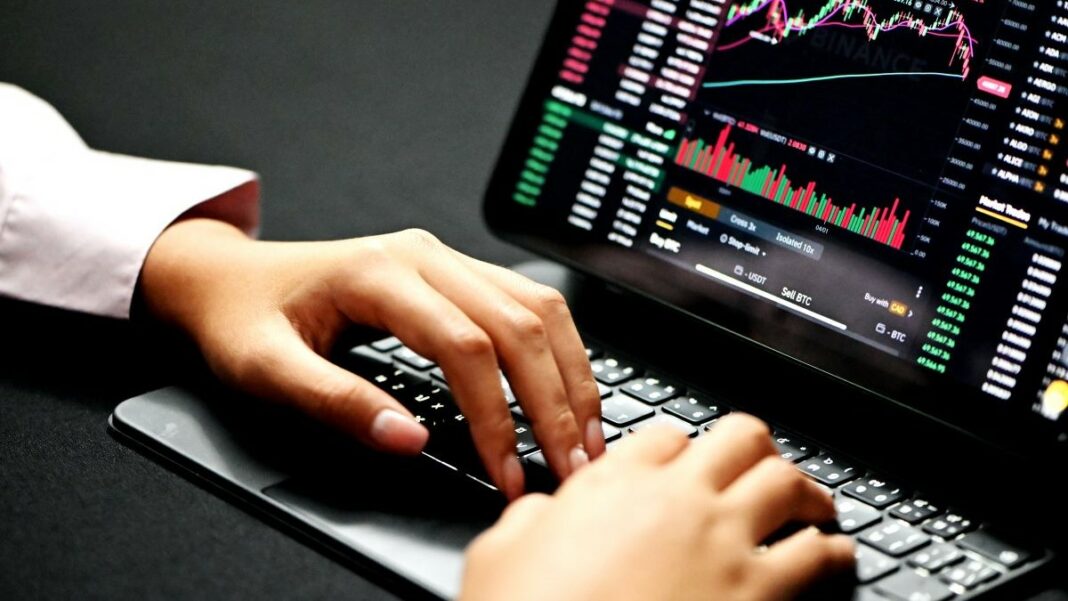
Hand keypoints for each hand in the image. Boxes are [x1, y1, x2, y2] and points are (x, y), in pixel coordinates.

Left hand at [140, 219, 604, 497]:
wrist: (233, 277)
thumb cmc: (245, 318)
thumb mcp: (266, 368)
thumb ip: (336, 402)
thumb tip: (410, 440)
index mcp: (379, 272)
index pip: (464, 346)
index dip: (496, 415)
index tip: (507, 471)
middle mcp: (424, 255)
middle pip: (517, 323)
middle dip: (552, 401)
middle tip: (571, 464)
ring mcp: (445, 258)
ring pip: (535, 306)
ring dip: (568, 372)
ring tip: (584, 434)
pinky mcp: (456, 272)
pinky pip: (526, 302)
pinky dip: (556, 349)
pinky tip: (566, 388)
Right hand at [461, 415, 854, 600]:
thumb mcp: (500, 552)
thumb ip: (531, 518)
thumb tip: (542, 511)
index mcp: (615, 483)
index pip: (666, 436)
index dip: (680, 447)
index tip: (685, 461)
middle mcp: (678, 500)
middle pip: (741, 437)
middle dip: (755, 448)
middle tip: (761, 464)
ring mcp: (724, 542)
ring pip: (788, 483)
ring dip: (805, 492)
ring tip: (813, 505)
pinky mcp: (758, 593)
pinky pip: (818, 555)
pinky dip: (833, 551)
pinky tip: (834, 557)